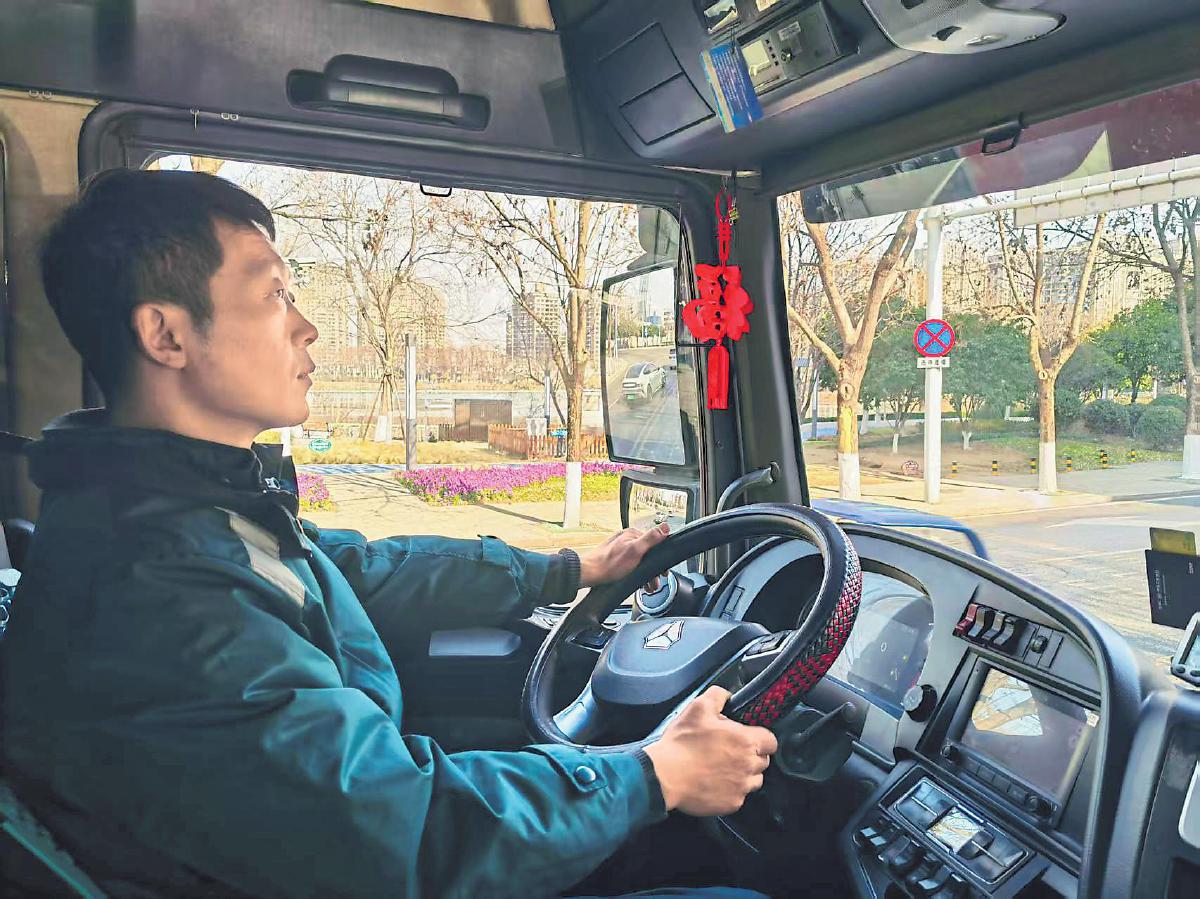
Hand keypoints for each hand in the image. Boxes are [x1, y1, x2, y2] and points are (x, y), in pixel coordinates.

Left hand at [578, 523, 669, 586]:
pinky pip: (631, 565)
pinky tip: (637, 582)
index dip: (661, 558)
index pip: (655, 542)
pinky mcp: (615, 557)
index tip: (664, 570)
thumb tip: (666, 527)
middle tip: (655, 582)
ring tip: (648, 585)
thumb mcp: (635, 551)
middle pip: (647, 553)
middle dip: (653, 569)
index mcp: (632, 534)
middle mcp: (626, 539)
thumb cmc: (610, 564)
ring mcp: (620, 548)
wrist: (590, 574)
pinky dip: (636, 573)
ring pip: (639, 560)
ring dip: (645, 574)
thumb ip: (651, 538)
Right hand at [643, 686, 777, 815]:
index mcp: (746, 741)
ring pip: (754, 780)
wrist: (665, 776)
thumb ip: (718, 696)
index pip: (771, 741)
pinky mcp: (732, 804)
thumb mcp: (698, 708)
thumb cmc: (683, 742)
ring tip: (722, 768)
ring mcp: (741, 787)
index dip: (760, 737)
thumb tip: (727, 695)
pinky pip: (739, 796)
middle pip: (763, 761)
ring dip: (744, 774)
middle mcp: (749, 766)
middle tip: (730, 751)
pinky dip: (731, 791)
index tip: (747, 737)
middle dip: (751, 755)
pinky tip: (714, 783)